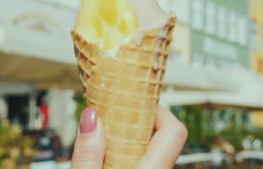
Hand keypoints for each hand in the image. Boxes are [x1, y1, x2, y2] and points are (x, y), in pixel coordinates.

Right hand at [70, 105, 187, 168]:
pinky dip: (127, 152)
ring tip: (105, 136)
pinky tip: (106, 156)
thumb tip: (91, 116)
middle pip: (163, 136)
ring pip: (152, 149)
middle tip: (112, 117)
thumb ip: (88, 154)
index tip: (133, 104)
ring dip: (130, 139)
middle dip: (138, 122)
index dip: (157, 110)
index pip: (174, 130)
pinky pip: (144, 160)